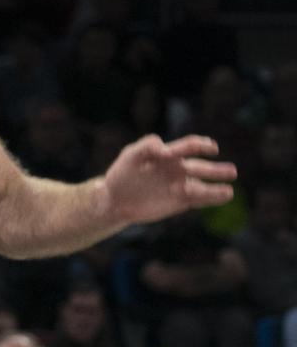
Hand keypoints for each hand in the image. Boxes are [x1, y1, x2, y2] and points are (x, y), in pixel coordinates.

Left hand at [103, 135, 235, 225]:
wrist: (115, 199)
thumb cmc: (122, 174)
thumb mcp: (129, 155)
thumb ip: (146, 146)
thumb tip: (164, 148)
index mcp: (169, 154)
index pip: (189, 146)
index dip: (200, 145)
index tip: (210, 149)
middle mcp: (179, 168)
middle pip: (201, 167)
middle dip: (216, 169)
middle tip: (231, 171)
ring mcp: (181, 185)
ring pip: (203, 185)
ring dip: (216, 187)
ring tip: (228, 191)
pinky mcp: (180, 201)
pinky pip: (199, 199)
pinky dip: (212, 198)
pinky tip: (225, 196)